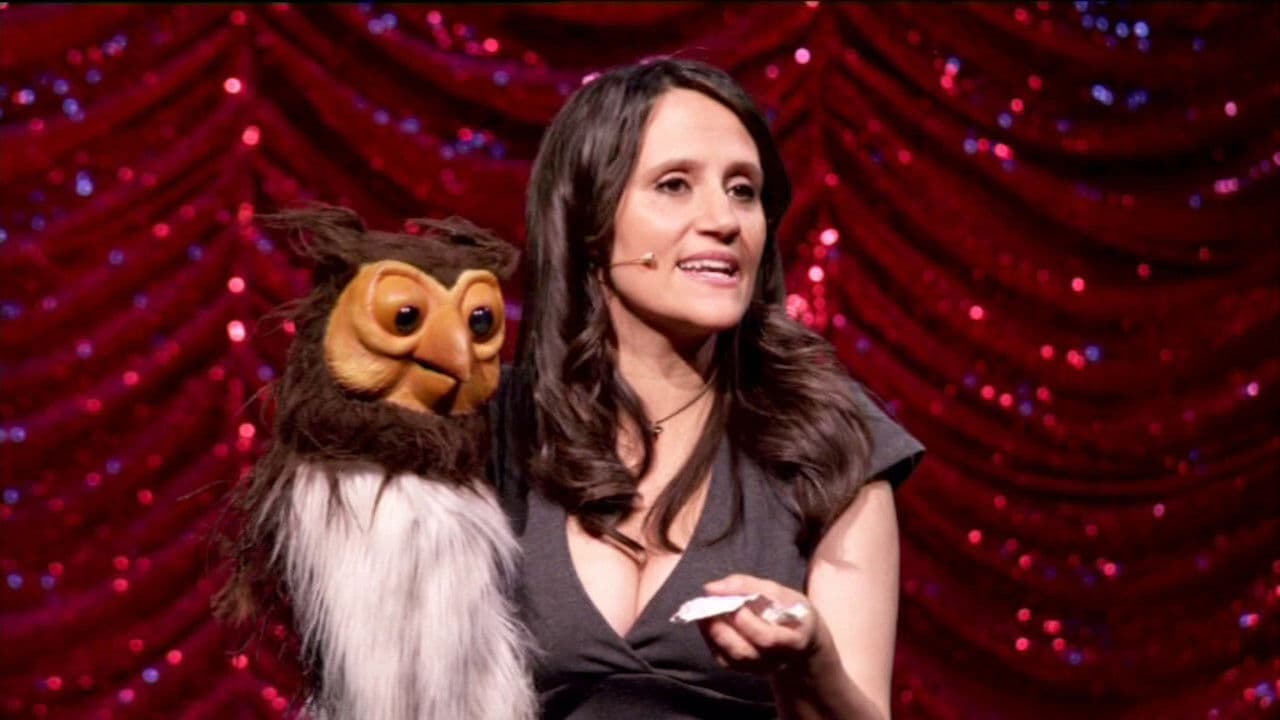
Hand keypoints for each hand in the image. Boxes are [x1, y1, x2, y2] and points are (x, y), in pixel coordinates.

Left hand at [694, 574, 829, 676]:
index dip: (748, 623)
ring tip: (704, 611)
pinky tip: (707, 622)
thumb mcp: (781, 593)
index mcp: (794, 641)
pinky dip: (711, 640)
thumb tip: (710, 588)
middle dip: (723, 630)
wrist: (800, 641)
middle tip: (710, 606)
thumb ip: (747, 586)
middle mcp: (776, 661)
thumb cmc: (792, 612)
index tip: (735, 604)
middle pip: (745, 653)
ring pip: (731, 659)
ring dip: (713, 633)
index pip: (768, 639)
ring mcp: (759, 668)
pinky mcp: (744, 670)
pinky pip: (723, 659)